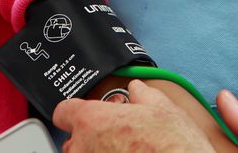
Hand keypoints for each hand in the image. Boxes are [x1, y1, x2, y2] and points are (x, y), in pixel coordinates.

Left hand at [54, 79, 215, 152]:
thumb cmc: (174, 145)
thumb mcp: (162, 108)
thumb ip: (142, 95)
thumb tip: (138, 90)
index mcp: (93, 121)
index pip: (64, 111)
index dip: (76, 110)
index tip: (86, 112)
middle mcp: (84, 148)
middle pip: (72, 139)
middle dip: (90, 135)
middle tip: (115, 132)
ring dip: (98, 151)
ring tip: (123, 148)